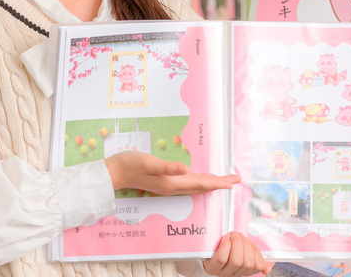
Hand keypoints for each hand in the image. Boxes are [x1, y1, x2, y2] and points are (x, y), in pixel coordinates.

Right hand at [104, 151, 239, 195]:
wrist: (115, 172)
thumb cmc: (130, 164)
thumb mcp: (148, 162)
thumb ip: (167, 166)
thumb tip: (185, 169)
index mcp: (172, 182)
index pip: (201, 182)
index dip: (218, 182)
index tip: (233, 181)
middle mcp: (173, 187)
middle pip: (202, 186)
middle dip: (219, 183)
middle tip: (235, 180)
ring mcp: (168, 186)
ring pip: (196, 186)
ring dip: (211, 183)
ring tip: (223, 181)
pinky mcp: (164, 182)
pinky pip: (188, 184)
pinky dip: (199, 182)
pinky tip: (200, 179)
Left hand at [203, 232, 273, 275]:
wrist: (204, 251)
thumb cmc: (225, 249)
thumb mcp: (241, 250)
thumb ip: (255, 255)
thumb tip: (267, 268)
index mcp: (244, 270)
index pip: (258, 266)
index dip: (257, 252)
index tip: (250, 242)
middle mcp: (234, 274)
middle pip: (247, 263)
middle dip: (245, 244)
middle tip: (239, 235)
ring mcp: (223, 272)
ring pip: (236, 261)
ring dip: (236, 243)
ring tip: (232, 235)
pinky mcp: (211, 267)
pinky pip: (222, 259)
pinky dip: (225, 246)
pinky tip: (225, 238)